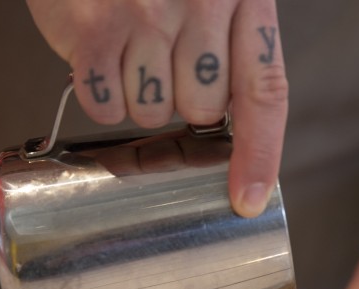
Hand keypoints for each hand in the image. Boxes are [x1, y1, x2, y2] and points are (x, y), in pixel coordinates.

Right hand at [26, 0, 287, 216]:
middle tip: (166, 61)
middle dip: (183, 101)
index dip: (260, 154)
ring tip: (132, 49)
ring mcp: (144, 14)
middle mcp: (200, 3)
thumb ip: (236, 53)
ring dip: (138, 96)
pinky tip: (103, 57)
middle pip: (200, 112)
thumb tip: (238, 139)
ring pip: (150, 114)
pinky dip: (100, 94)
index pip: (265, 92)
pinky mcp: (93, 27)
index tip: (248, 198)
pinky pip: (102, 104)